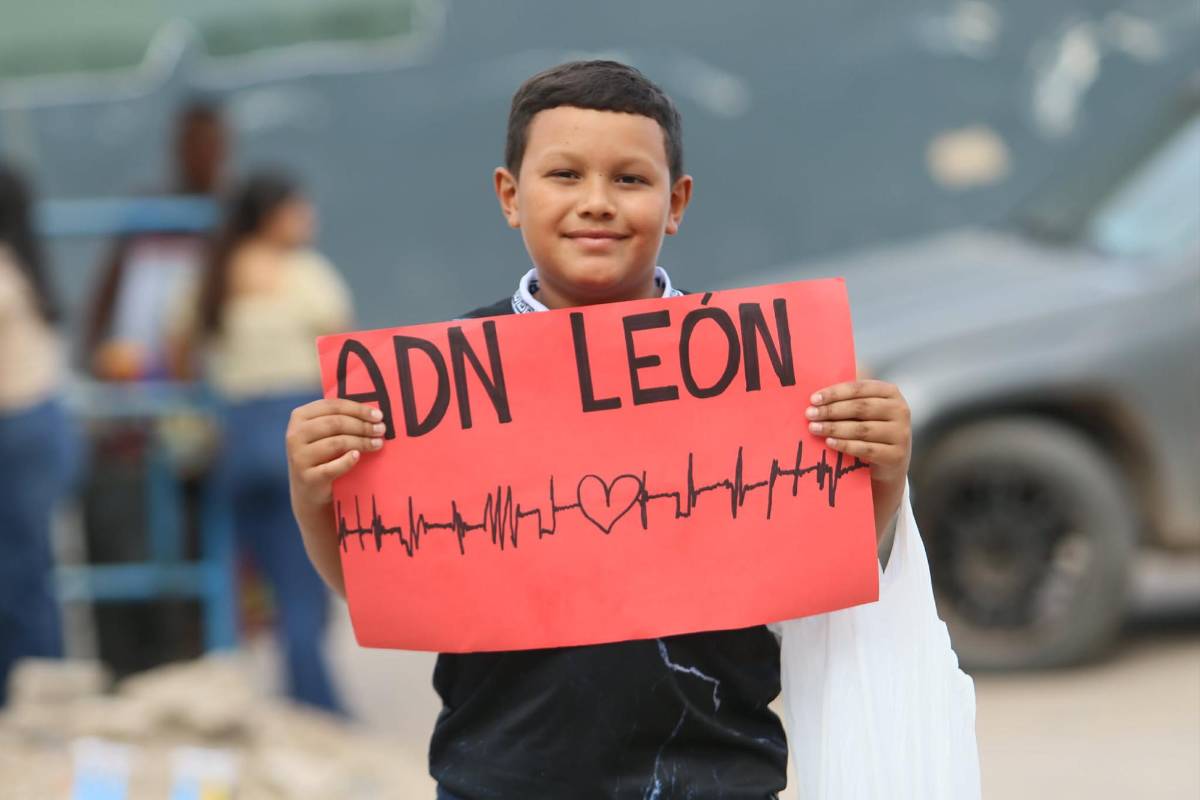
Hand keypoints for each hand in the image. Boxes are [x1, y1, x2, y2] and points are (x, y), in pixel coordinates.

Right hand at [286, 398, 384, 508]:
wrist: (309, 493)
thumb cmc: (323, 457)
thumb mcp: (324, 434)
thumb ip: (341, 419)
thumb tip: (374, 413)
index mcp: (300, 417)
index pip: (332, 406)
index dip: (358, 409)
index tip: (378, 415)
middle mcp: (295, 435)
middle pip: (336, 423)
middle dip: (362, 425)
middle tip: (381, 430)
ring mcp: (299, 456)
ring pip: (336, 443)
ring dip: (361, 442)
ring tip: (378, 444)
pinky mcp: (307, 478)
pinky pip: (332, 467)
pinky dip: (347, 461)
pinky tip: (358, 456)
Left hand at [806, 379, 911, 537]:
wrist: (890, 463)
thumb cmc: (870, 429)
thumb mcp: (864, 411)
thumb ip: (848, 399)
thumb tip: (817, 395)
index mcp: (890, 393)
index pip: (859, 388)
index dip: (835, 393)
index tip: (813, 399)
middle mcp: (900, 410)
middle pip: (860, 408)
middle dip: (831, 411)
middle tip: (810, 414)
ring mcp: (901, 433)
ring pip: (862, 429)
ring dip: (834, 428)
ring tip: (814, 428)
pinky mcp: (896, 455)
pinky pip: (866, 449)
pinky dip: (845, 445)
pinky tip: (829, 443)